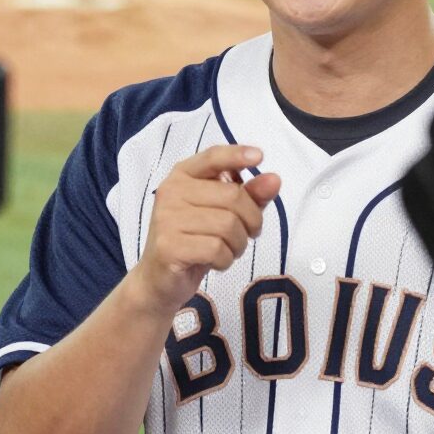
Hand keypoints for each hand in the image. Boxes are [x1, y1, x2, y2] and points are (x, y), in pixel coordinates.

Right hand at [129, 143, 281, 318]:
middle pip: (233, 196)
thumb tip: (274, 179)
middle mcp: (171, 192)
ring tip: (229, 250)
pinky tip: (216, 262)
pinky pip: (216, 249)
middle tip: (247, 235)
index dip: (237, 154)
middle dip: (251, 220)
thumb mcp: (223, 214)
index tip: (260, 157)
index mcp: (182, 176)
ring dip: (239, 244)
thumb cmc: (195, 241)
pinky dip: (226, 260)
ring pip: (228, 225)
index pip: (212, 157)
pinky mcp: (169, 246)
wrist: (160, 280)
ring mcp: (167, 219)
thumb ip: (249, 195)